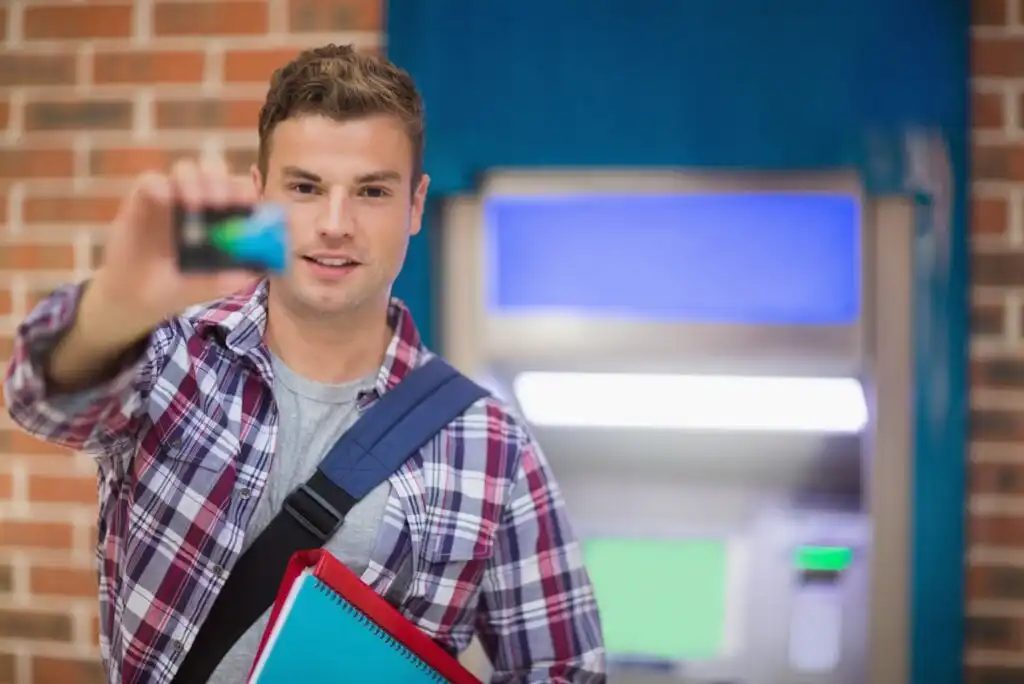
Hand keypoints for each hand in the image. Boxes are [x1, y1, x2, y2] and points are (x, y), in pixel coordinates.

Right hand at [91, 156, 260, 325]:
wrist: (139, 299)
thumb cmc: (182, 285)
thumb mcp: (214, 285)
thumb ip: (237, 275)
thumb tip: (259, 268)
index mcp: (222, 215)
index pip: (240, 188)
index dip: (246, 191)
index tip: (248, 203)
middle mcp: (198, 199)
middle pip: (214, 168)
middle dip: (221, 179)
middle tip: (221, 202)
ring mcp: (170, 197)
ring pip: (185, 168)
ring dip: (194, 180)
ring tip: (195, 205)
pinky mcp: (142, 200)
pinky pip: (150, 180)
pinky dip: (159, 185)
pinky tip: (165, 200)